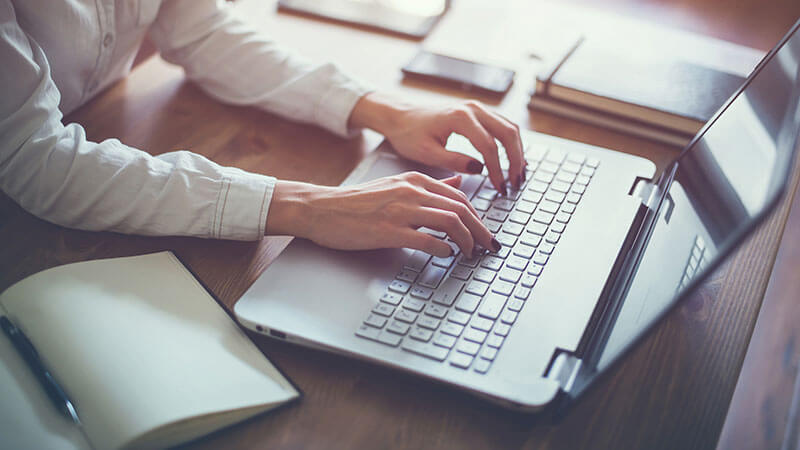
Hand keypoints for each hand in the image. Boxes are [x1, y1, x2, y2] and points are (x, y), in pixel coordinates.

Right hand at [266, 173, 500, 256]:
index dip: (478, 217)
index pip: (460, 196)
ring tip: (471, 253)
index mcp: (415, 180)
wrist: (322, 208)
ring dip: (466, 240)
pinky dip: (443, 249)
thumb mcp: (395, 185)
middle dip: (480, 230)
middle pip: (461, 208)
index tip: (484, 233)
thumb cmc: (356, 202)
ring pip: (450, 222)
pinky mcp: (388, 230)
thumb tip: (458, 183)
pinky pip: (427, 239)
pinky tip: (446, 255)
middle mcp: (411, 191)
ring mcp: (400, 210)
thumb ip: (429, 186)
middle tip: (488, 247)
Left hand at [348, 93, 525, 194]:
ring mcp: (477, 108)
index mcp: (460, 117)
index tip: (499, 188)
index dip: (497, 170)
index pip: (489, 146)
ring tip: (518, 175)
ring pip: (509, 127)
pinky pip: (503, 125)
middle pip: (508, 133)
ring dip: (517, 151)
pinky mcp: (478, 113)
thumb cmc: (408, 134)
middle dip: (515, 160)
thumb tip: (480, 169)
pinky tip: (512, 160)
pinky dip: (511, 143)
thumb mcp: (426, 153)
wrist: (400, 116)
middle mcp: (473, 108)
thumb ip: (453, 161)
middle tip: (516, 183)